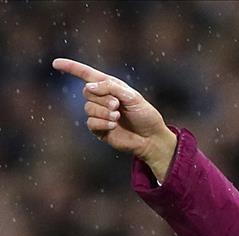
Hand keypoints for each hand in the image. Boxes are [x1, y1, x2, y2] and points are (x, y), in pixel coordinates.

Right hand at [51, 58, 177, 182]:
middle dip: (102, 98)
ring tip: (118, 116)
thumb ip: (111, 87)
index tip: (56, 63)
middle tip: (117, 105)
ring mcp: (99, 114)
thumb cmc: (145, 115)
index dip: (71, 68)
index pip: (87, 75)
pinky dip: (102, 123)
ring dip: (104, 112)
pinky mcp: (99, 128)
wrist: (151, 138)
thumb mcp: (132, 96)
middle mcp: (102, 98)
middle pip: (87, 92)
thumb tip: (88, 86)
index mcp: (110, 87)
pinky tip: (114, 126)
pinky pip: (91, 122)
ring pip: (88, 108)